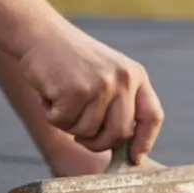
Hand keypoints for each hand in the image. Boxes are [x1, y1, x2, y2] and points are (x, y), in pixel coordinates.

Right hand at [18, 26, 164, 163]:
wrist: (41, 34)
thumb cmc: (71, 62)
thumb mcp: (107, 74)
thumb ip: (120, 104)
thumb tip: (128, 149)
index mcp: (136, 76)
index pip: (152, 116)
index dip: (145, 141)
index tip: (135, 158)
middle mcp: (124, 79)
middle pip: (119, 134)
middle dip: (97, 142)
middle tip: (79, 135)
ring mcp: (101, 84)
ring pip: (88, 132)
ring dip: (68, 125)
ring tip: (61, 99)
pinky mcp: (76, 89)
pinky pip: (64, 123)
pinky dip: (52, 115)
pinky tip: (50, 93)